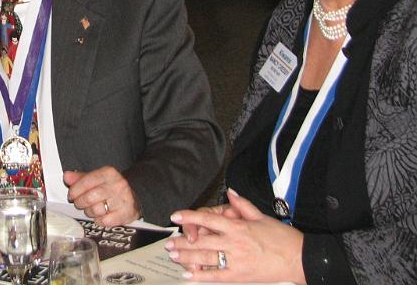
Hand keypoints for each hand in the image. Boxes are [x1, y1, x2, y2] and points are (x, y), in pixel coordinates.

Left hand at [64, 167, 139, 226]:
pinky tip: (102, 215)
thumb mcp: (97, 178)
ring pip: (96, 210)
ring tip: (92, 209)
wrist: (135, 195)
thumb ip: (81, 178)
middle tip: (80, 203)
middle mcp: (117, 185)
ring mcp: (123, 199)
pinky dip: (100, 220)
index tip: (72, 195)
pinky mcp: (127, 213)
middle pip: (90, 197)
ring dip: (90, 212)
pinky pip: (105, 221)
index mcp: (109, 173)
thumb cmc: (111, 187)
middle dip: (81, 202)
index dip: (75, 190)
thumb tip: (67, 177)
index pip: (86, 181)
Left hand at [166, 188, 305, 283]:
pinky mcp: (241, 275)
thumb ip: (243, 205)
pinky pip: (217, 276)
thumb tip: (230, 192)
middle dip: (183, 241)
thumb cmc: (282, 237)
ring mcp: (237, 260)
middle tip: (169, 243)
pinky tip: (189, 276)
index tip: (176, 216)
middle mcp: (234, 242)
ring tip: (173, 256)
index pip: (208, 218)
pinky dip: (201, 277)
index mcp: (238, 226)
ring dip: (187, 257)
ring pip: (206, 257)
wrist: (300, 259)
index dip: (190, 216)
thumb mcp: (262, 217)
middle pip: (202, 240)